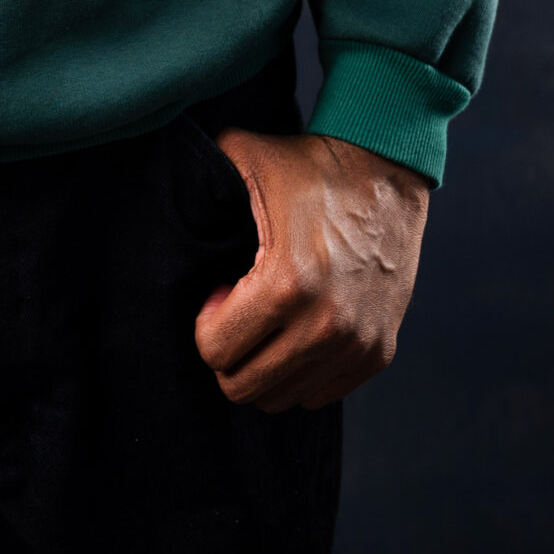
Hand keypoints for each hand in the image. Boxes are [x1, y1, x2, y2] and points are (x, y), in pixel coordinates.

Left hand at [194, 131, 429, 411]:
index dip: (206, 323)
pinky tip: (300, 327)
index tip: (221, 294)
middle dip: (230, 353)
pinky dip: (302, 371)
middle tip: (240, 311)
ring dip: (266, 364)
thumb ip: (200, 178)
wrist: (387, 170)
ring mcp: (356, 343)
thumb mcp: (244, 157)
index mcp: (285, 284)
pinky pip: (321, 394)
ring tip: (271, 318)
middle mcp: (325, 325)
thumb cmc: (309, 166)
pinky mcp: (378, 352)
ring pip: (283, 397)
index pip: (215, 351)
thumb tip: (167, 195)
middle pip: (245, 386)